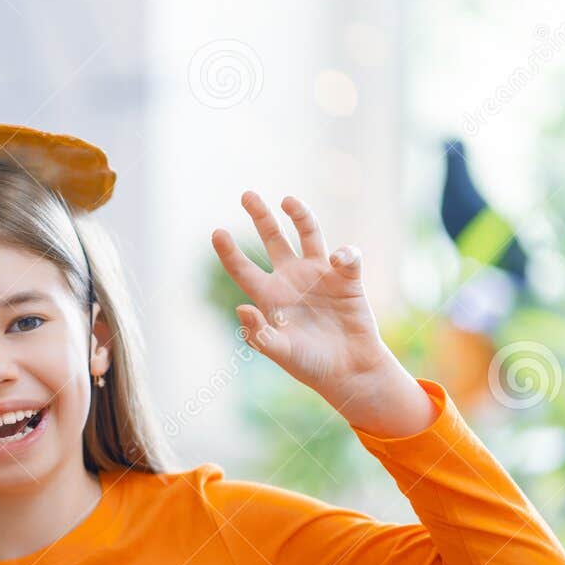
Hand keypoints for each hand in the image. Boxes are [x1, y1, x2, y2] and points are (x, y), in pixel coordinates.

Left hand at [212, 192, 433, 436]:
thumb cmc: (310, 365)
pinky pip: (346, 256)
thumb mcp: (280, 352)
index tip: (216, 232)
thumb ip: (259, 334)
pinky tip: (340, 260)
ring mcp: (319, 275)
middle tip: (246, 194)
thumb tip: (241, 308)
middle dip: (260, 217)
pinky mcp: (347, 278)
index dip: (229, 252)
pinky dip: (344, 253)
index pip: (243, 270)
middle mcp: (291, 280)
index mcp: (270, 298)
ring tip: (287, 199)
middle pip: (272, 239)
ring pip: (308, 234)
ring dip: (300, 215)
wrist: (349, 370)